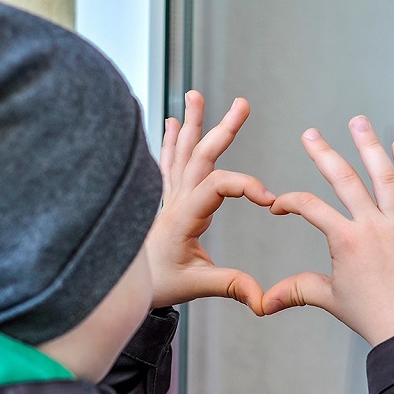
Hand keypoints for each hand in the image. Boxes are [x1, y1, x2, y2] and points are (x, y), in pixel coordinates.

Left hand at [145, 91, 275, 313]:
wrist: (122, 286)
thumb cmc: (159, 284)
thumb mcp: (197, 286)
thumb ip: (231, 287)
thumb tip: (264, 299)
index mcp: (184, 217)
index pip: (217, 186)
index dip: (246, 185)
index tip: (270, 201)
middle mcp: (175, 201)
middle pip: (201, 156)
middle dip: (222, 128)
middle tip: (243, 104)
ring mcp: (169, 197)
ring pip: (182, 152)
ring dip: (191, 123)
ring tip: (195, 94)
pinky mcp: (167, 200)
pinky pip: (168, 163)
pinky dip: (170, 140)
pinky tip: (171, 122)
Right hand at [262, 116, 393, 346]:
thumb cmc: (373, 317)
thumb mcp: (331, 300)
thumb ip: (298, 291)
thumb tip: (263, 303)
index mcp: (346, 240)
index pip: (309, 207)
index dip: (289, 202)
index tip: (281, 206)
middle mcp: (373, 225)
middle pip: (345, 179)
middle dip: (324, 153)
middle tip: (310, 133)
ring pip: (384, 176)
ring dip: (369, 146)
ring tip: (358, 122)